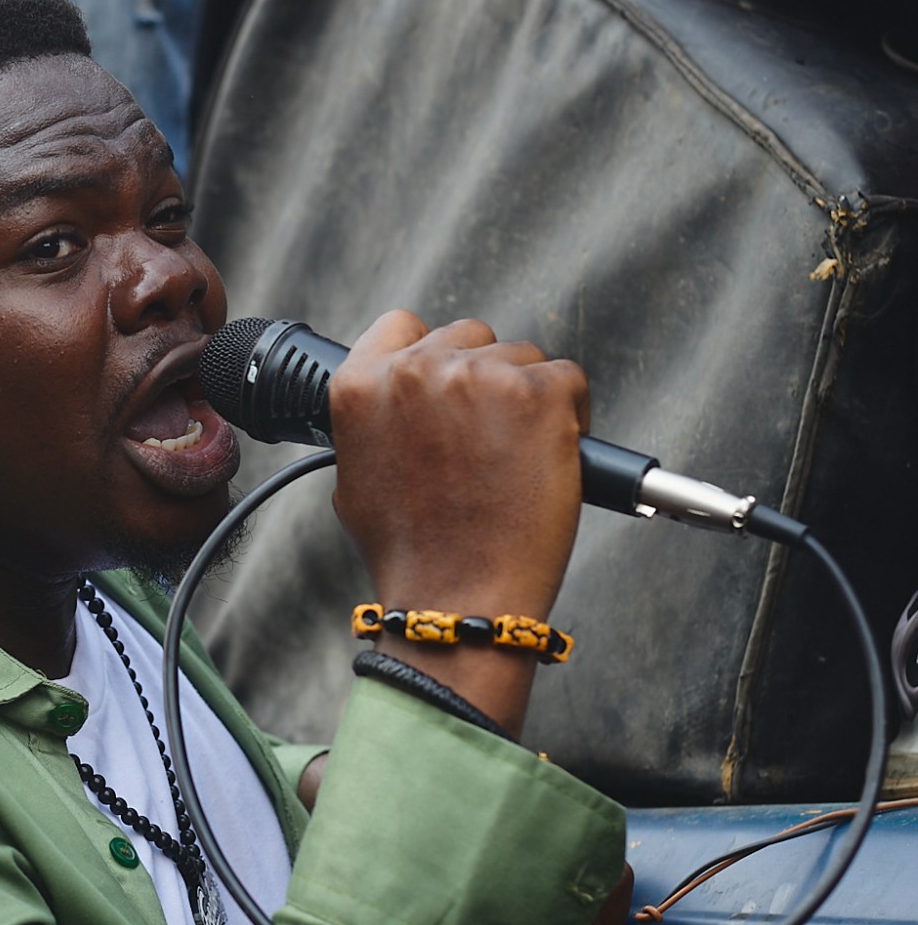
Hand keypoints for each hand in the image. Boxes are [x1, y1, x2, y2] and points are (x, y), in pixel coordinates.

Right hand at [329, 313, 588, 733]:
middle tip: (488, 440)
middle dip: (482, 379)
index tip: (447, 384)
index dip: (430, 353)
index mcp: (361, 386)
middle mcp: (416, 370)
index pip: (400, 326)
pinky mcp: (539, 392)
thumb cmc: (412, 553)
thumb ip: (376, 423)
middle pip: (469, 336)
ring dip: (525, 399)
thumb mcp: (357, 480)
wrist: (457, 598)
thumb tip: (402, 405)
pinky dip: (568, 416)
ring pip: (520, 358)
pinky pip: (566, 381)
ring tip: (515, 461)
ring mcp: (479, 376)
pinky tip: (548, 459)